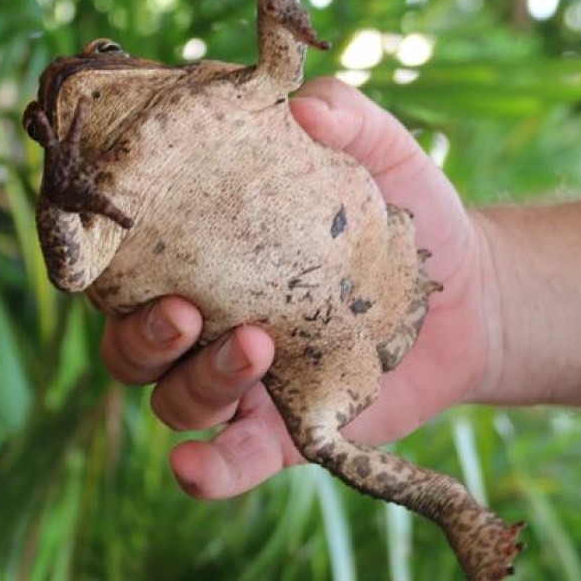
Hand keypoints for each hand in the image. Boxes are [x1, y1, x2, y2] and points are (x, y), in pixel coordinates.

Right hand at [99, 78, 497, 497]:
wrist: (474, 293)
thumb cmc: (408, 213)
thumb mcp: (382, 152)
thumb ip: (344, 116)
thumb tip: (301, 107)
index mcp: (208, 255)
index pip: (129, 263)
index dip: (106, 259)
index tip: (120, 237)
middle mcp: (212, 321)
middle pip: (132, 342)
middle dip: (144, 332)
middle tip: (188, 309)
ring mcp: (248, 381)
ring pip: (177, 400)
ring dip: (196, 382)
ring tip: (255, 347)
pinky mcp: (288, 430)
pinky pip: (233, 462)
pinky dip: (208, 472)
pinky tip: (195, 468)